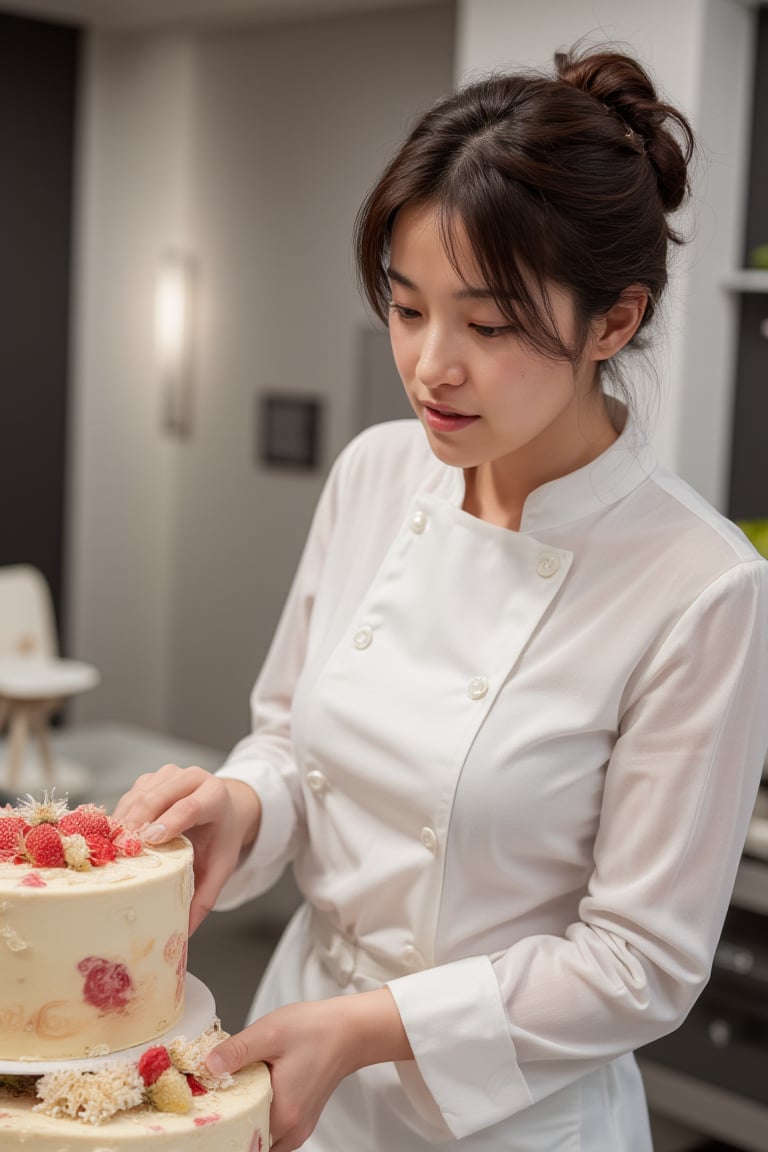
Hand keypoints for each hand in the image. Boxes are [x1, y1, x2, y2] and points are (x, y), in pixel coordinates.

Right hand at [112, 765, 260, 932]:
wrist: (224, 807)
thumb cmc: (221, 837)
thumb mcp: (221, 866)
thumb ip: (204, 897)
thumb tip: (182, 933)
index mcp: (215, 796)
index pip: (191, 806)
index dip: (170, 822)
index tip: (149, 840)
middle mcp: (192, 778)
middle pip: (159, 796)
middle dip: (138, 821)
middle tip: (120, 850)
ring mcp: (169, 774)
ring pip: (140, 793)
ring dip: (124, 819)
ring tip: (112, 847)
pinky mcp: (151, 778)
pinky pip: (130, 794)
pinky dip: (120, 815)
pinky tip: (114, 837)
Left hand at [205, 989, 412, 1151]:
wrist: (350, 1030)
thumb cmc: (317, 1029)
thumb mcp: (271, 1031)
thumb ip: (237, 1051)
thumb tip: (207, 1066)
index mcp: (283, 1113)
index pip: (237, 1134)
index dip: (217, 1121)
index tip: (203, 1103)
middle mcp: (292, 1130)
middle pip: (246, 1140)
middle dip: (228, 1121)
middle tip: (213, 1096)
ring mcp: (298, 1129)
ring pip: (258, 1138)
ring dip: (243, 1119)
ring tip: (233, 1092)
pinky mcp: (301, 1122)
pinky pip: (271, 1130)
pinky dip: (258, 1116)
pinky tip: (253, 1093)